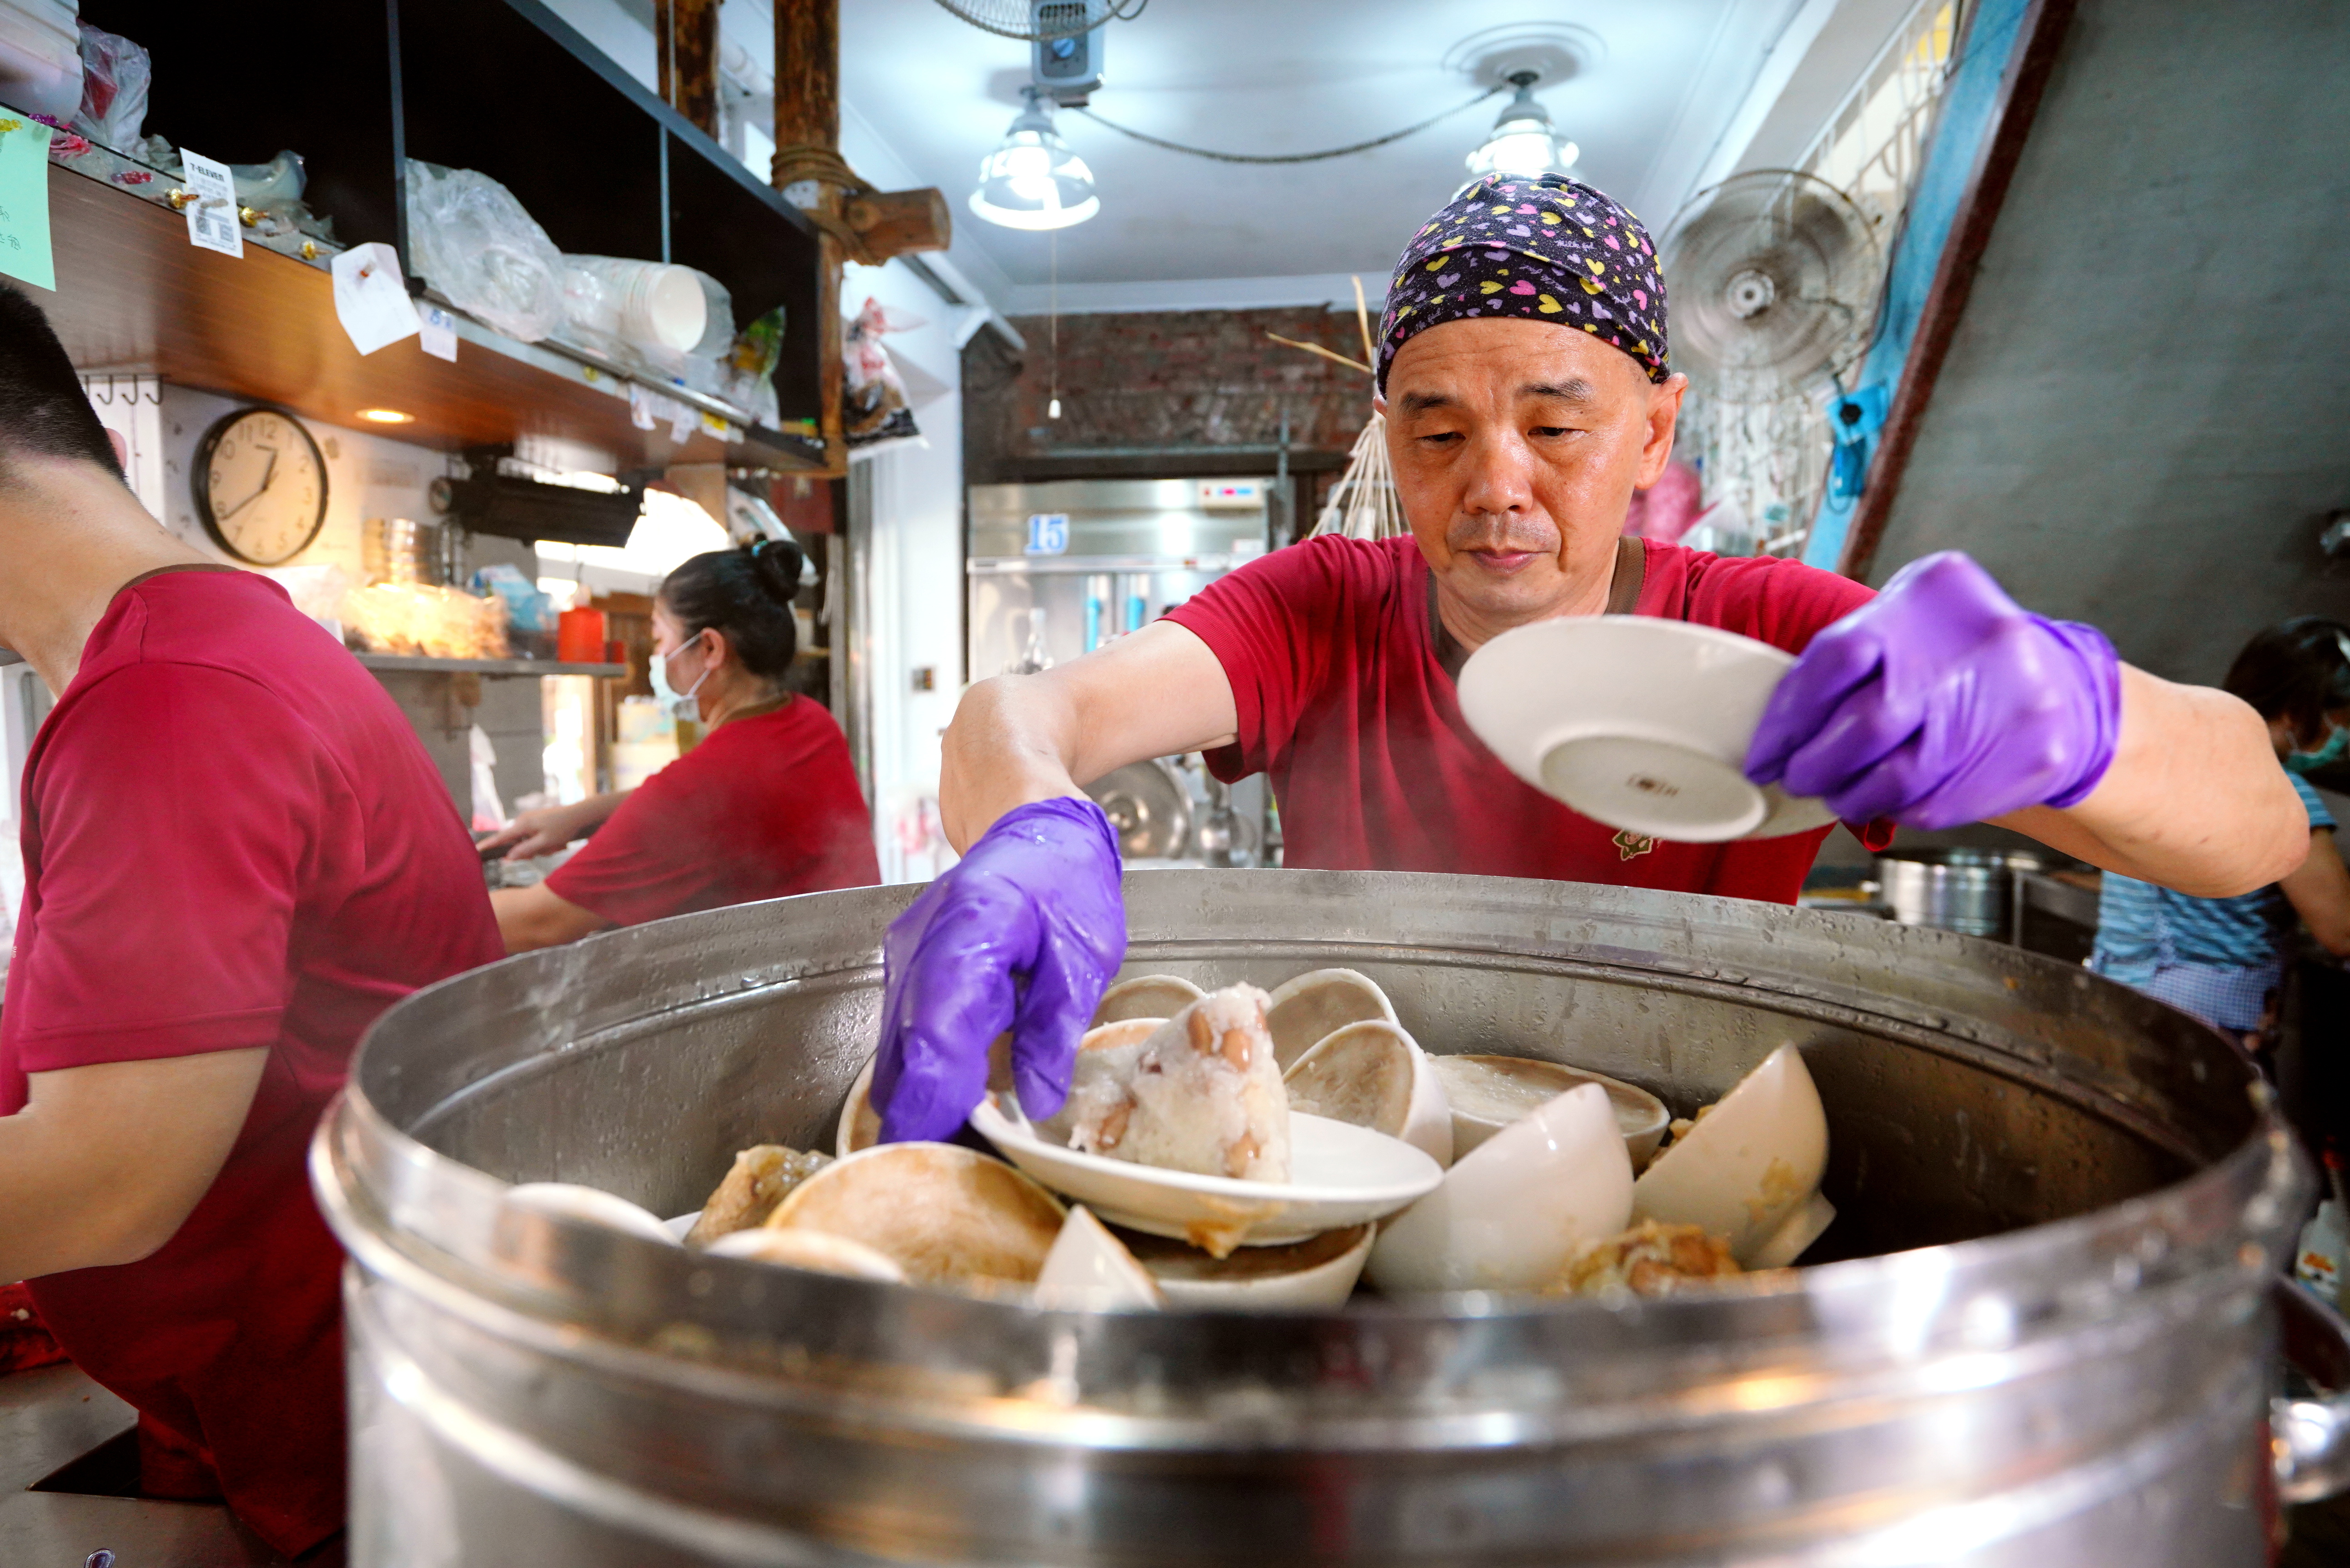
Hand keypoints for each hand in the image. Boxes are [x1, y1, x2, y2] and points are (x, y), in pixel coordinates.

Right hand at [479, 798, 603, 859]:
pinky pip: (535, 838)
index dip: (489, 845)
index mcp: (522, 824)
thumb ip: (525, 850)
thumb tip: (508, 857)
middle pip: (516, 844)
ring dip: (540, 848)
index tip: (476, 851)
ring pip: (528, 842)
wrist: (579, 814)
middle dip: (530, 851)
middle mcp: (523, 820)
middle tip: (547, 850)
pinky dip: (544, 843)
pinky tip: (557, 842)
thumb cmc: (563, 828)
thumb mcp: (544, 843)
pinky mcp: (537, 821)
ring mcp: (530, 820)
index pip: (501, 837)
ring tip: (556, 844)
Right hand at [872, 798, 1125, 1142]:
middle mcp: (924, 940)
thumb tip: (1036, 1100)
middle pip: (905, 1043)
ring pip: (898, 1039)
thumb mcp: (1084, 952)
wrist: (1030, 817)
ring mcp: (908, 950)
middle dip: (918, 1106)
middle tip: (940, 1160)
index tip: (928, 1145)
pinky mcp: (908, 962)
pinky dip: (924, 1061)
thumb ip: (1056, 1026)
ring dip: (921, 1087)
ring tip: (950, 1134)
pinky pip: (906, 1024)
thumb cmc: (1063, 874)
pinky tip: (950, 1089)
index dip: (931, 1093)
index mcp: (973, 930)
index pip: (938, 1028)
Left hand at [1744, 551, 2119, 829]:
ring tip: (1831, 791)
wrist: (2065, 691)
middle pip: (1865, 724)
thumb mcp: (1912, 615)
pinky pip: (1932, 804)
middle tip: (1793, 776)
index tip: (1764, 752)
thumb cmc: (1960, 657)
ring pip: (1896, 778)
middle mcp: (1980, 644)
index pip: (1836, 658)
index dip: (1786, 717)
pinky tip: (1878, 800)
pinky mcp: (2029, 762)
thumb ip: (1852, 650)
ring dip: (1846, 794)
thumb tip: (1779, 722)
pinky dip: (1890, 808)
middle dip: (1813, 763)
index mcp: (1936, 592)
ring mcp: (2013, 703)